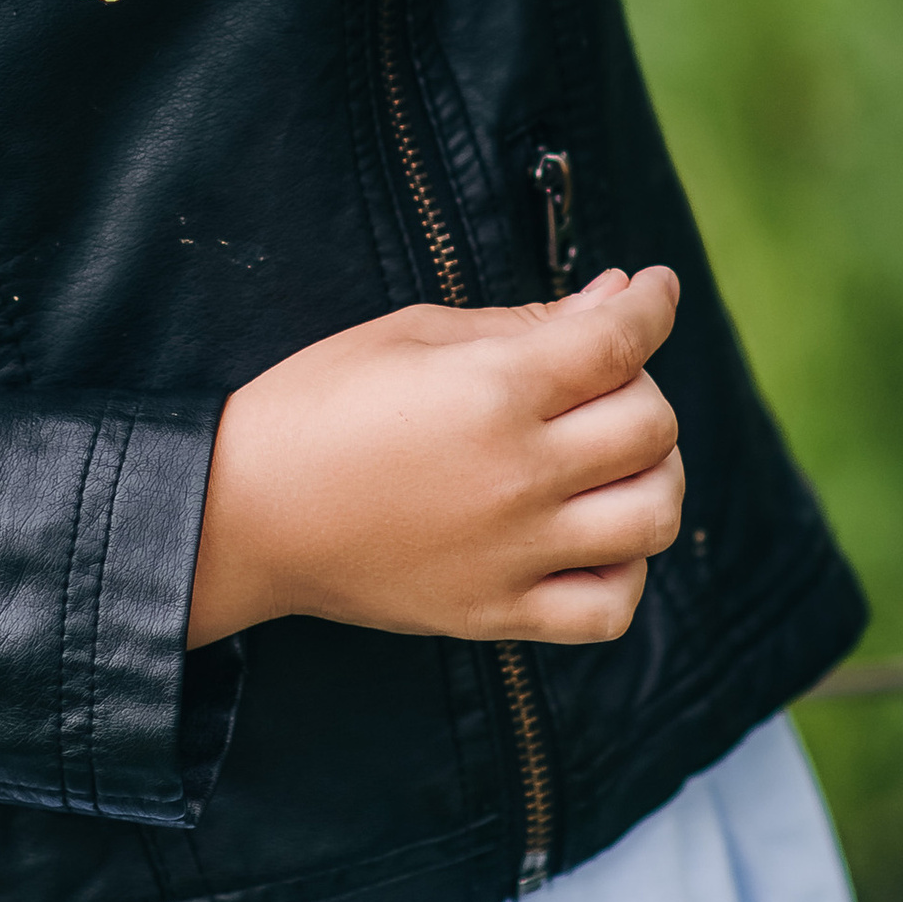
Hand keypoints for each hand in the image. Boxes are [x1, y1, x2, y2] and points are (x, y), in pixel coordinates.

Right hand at [188, 265, 684, 650]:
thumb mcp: (416, 334)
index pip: (620, 340)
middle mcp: (516, 474)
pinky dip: (626, 572)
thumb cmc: (320, 403)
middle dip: (644, 385)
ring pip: (652, 515)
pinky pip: (608, 609)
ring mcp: (513, 552)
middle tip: (607, 377)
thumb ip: (526, 320)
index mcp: (493, 390)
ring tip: (618, 457)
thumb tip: (617, 295)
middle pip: (651, 425)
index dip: (654, 304)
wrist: (245, 511)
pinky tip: (599, 537)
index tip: (657, 290)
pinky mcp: (496, 611)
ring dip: (654, 475)